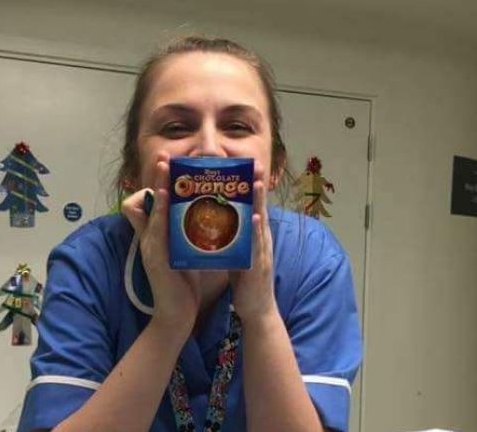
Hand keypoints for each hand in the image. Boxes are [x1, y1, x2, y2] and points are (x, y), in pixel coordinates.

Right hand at [121, 152, 202, 334]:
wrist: (176, 314)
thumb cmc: (182, 284)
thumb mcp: (184, 254)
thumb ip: (186, 236)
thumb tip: (198, 220)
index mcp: (161, 234)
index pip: (159, 201)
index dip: (162, 182)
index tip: (170, 164)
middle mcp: (153, 236)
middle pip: (152, 199)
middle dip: (157, 176)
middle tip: (162, 154)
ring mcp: (152, 245)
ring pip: (154, 208)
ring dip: (158, 185)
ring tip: (162, 164)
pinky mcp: (155, 256)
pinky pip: (157, 227)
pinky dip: (160, 210)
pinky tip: (165, 195)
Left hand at [229, 161, 277, 324]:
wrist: (257, 311)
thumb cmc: (244, 281)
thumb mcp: (236, 253)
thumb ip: (229, 237)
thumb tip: (214, 221)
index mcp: (254, 236)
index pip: (251, 207)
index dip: (250, 188)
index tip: (248, 166)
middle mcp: (260, 241)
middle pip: (259, 209)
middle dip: (257, 187)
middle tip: (256, 165)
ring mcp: (262, 252)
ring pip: (260, 223)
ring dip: (259, 203)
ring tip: (256, 183)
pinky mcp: (258, 266)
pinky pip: (257, 246)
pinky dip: (257, 231)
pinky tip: (256, 218)